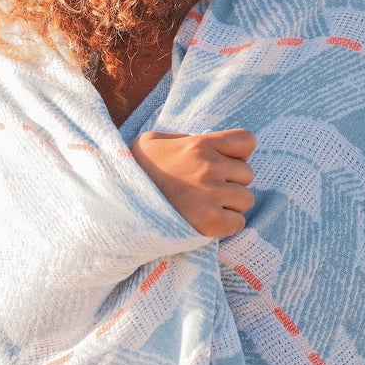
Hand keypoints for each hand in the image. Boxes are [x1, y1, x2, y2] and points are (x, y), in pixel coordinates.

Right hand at [130, 128, 256, 237]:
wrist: (117, 204)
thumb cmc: (135, 172)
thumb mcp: (153, 141)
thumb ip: (183, 140)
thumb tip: (205, 143)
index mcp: (199, 144)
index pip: (246, 140)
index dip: (239, 153)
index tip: (225, 162)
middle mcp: (209, 167)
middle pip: (247, 174)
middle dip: (232, 182)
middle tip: (208, 190)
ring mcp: (211, 195)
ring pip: (246, 199)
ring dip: (231, 205)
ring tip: (207, 206)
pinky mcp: (209, 222)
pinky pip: (238, 223)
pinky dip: (227, 225)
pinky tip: (208, 222)